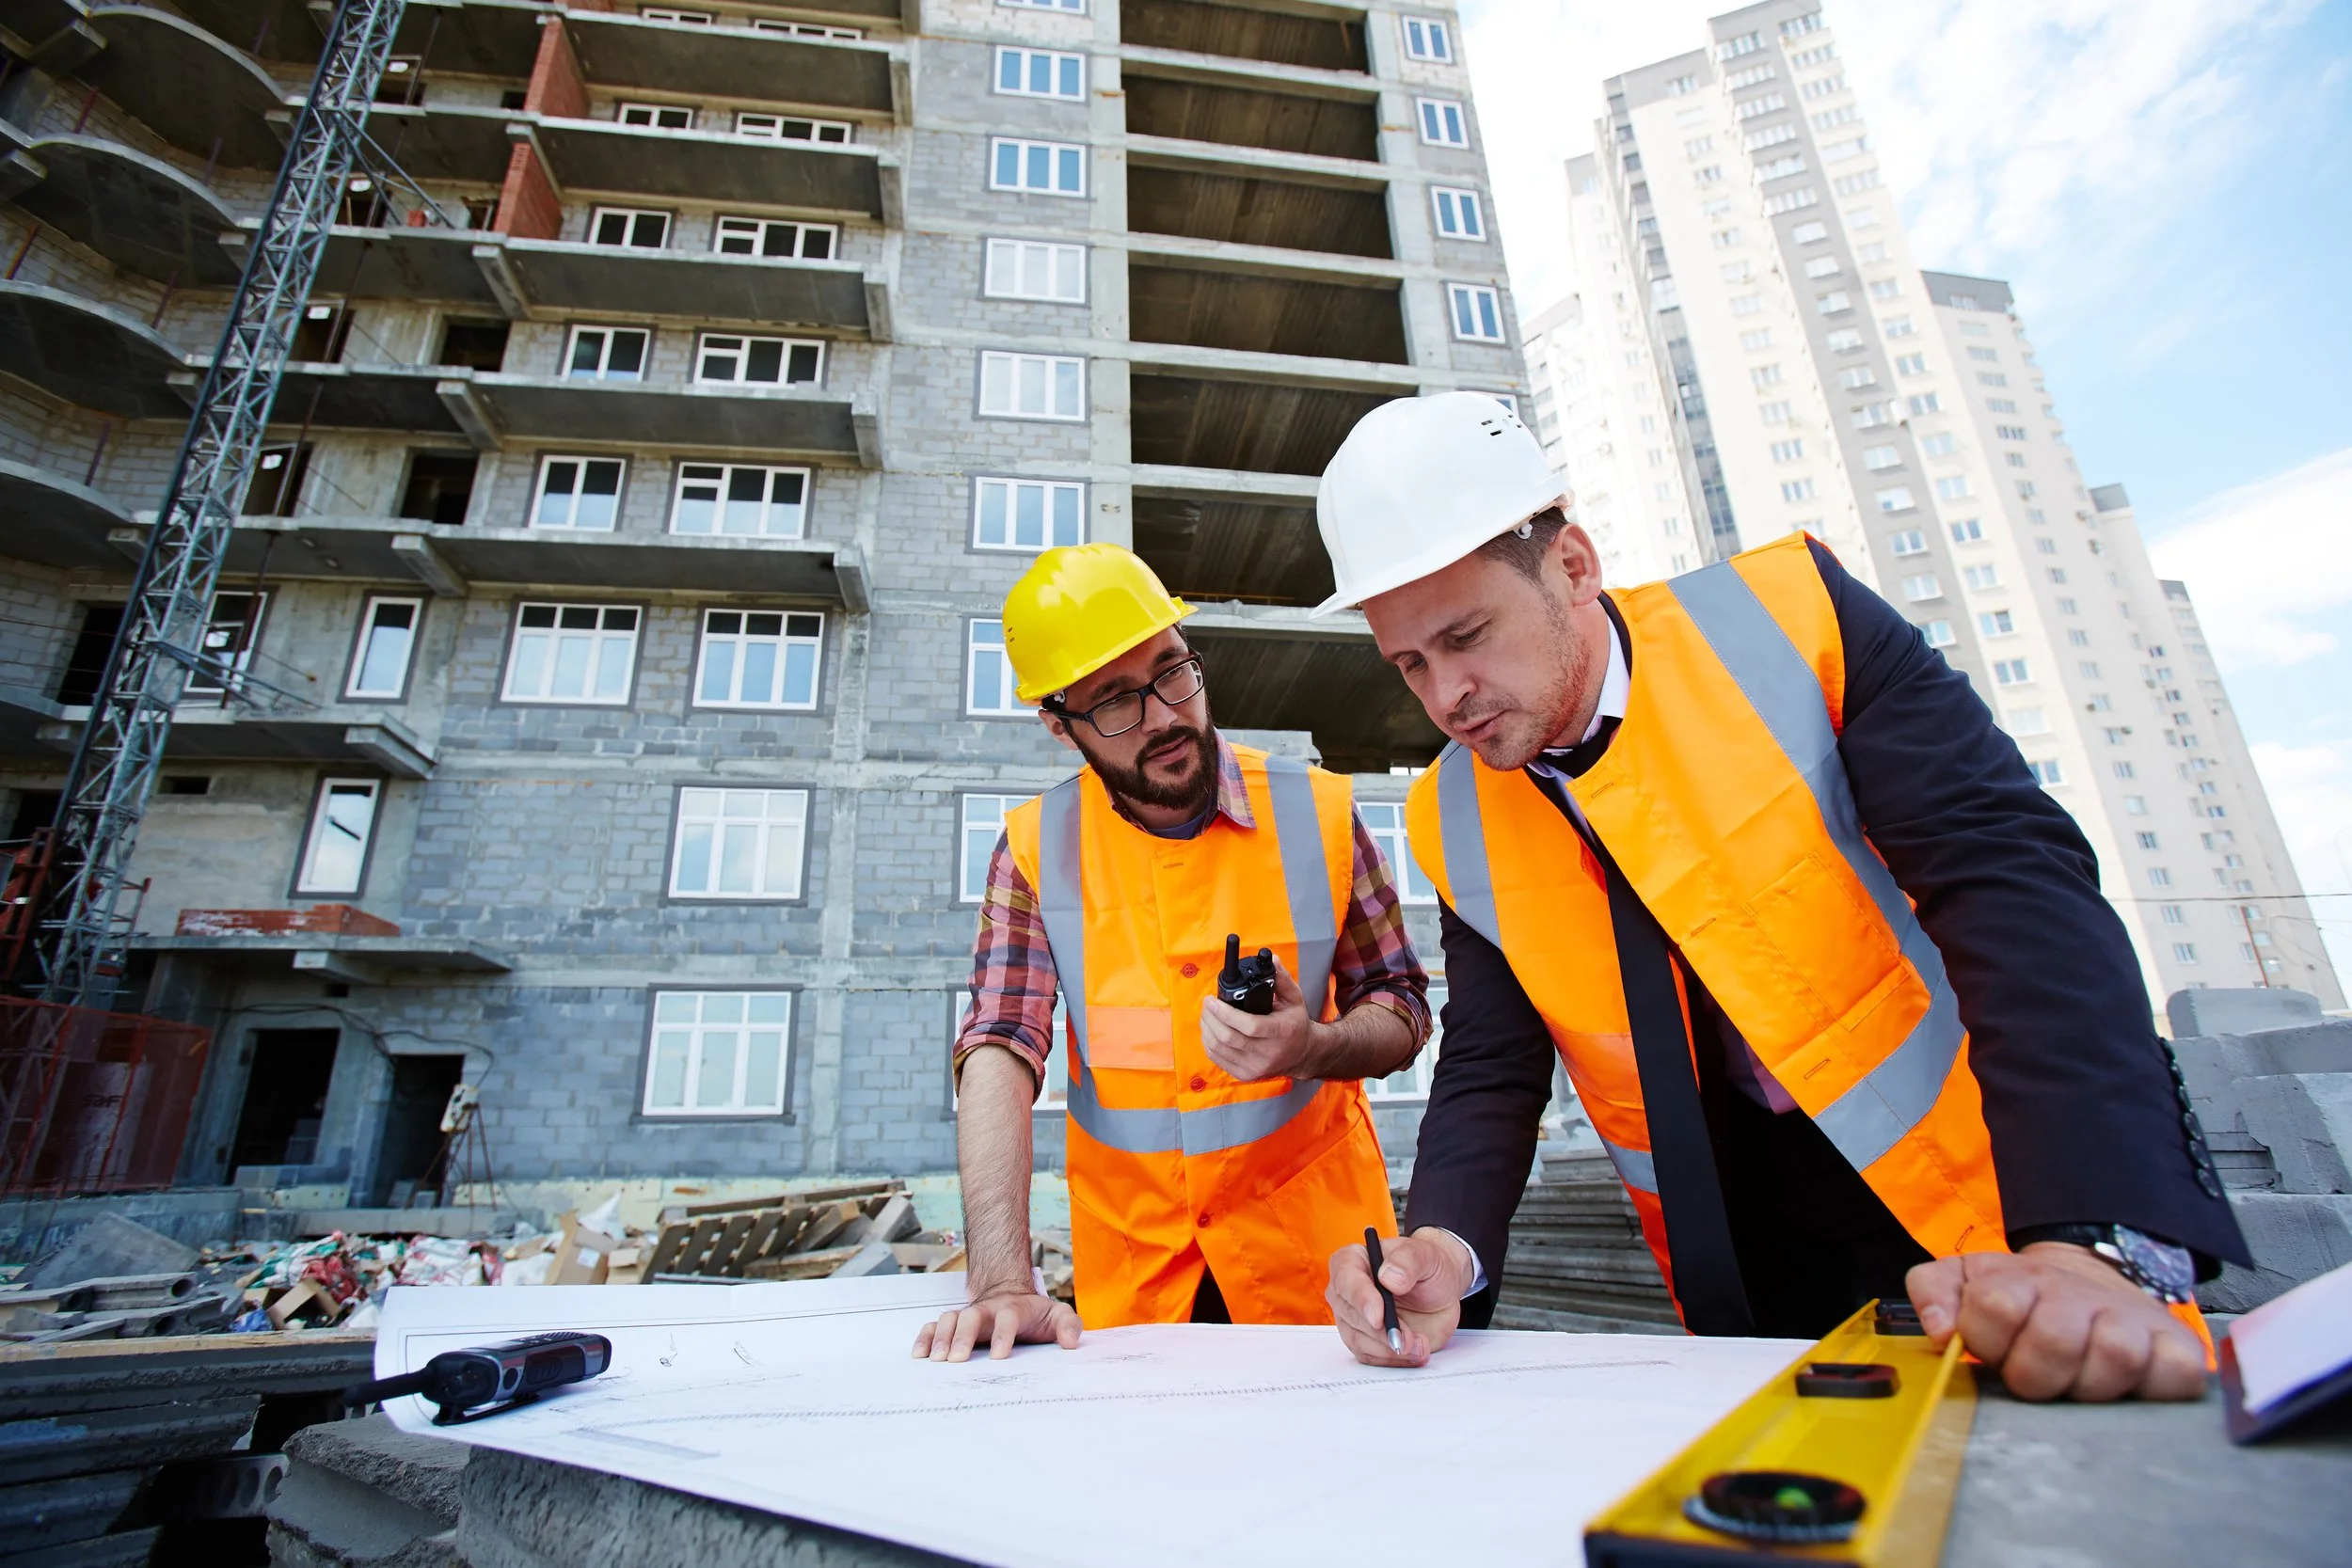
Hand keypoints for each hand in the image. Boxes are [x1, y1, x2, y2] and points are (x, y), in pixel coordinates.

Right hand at [912, 1288, 1082, 1361]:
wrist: (1013, 1296)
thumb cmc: (1036, 1314)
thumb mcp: (1058, 1315)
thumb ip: (1069, 1325)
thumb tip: (1071, 1342)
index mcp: (1014, 1308)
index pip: (1008, 1317)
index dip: (1003, 1334)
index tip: (998, 1356)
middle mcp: (987, 1309)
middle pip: (972, 1315)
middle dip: (963, 1336)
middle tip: (956, 1360)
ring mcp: (969, 1314)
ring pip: (950, 1318)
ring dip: (941, 1338)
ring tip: (935, 1360)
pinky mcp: (955, 1323)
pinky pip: (936, 1326)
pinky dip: (925, 1337)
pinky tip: (919, 1355)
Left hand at [1200, 957, 1321, 1081]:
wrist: (1303, 1054)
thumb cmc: (1295, 1024)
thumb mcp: (1294, 999)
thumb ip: (1281, 979)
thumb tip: (1272, 960)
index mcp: (1281, 1032)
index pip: (1249, 1026)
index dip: (1226, 1013)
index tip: (1213, 1000)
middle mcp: (1268, 1053)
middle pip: (1229, 1038)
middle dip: (1211, 1018)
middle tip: (1207, 1004)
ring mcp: (1256, 1067)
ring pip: (1219, 1049)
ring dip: (1207, 1029)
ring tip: (1206, 1015)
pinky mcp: (1246, 1075)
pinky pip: (1218, 1060)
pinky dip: (1209, 1043)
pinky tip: (1209, 1030)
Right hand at [1326, 1228, 1470, 1367]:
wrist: (1440, 1291)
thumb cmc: (1426, 1266)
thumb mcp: (1425, 1255)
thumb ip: (1407, 1262)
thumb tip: (1389, 1278)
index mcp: (1352, 1260)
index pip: (1346, 1280)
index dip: (1361, 1300)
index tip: (1379, 1317)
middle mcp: (1346, 1291)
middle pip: (1351, 1316)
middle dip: (1382, 1332)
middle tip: (1410, 1339)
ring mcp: (1353, 1318)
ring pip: (1359, 1341)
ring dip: (1389, 1349)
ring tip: (1420, 1346)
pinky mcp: (1365, 1340)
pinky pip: (1370, 1357)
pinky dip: (1393, 1360)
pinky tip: (1415, 1352)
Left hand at [1906, 1243, 2205, 1401]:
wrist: (2092, 1280)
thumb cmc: (2024, 1298)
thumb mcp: (1966, 1280)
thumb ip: (1933, 1290)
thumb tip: (1940, 1328)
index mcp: (2020, 1282)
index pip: (1996, 1306)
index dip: (1988, 1339)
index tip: (1994, 1348)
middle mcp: (2078, 1296)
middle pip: (2055, 1339)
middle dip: (2034, 1373)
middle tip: (2034, 1375)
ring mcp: (2132, 1321)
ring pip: (2115, 1355)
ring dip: (2089, 1383)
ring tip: (2077, 1381)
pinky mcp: (2177, 1348)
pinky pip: (2174, 1373)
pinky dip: (2155, 1387)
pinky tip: (2129, 1386)